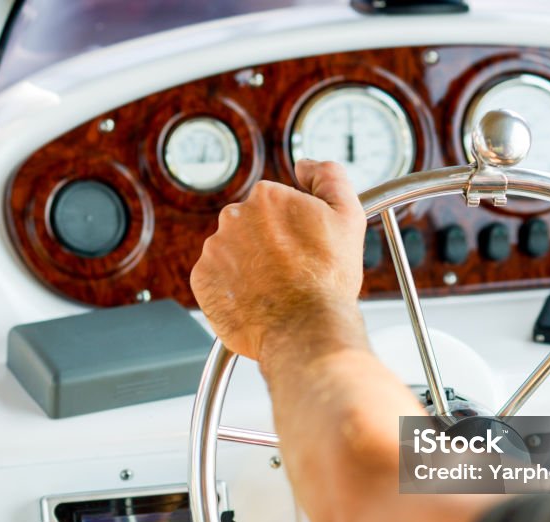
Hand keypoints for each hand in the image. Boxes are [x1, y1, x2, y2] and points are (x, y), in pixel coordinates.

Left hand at [191, 160, 366, 359]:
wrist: (306, 328)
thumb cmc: (329, 278)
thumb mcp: (347, 215)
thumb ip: (328, 177)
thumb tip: (305, 164)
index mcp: (266, 196)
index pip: (275, 207)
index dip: (293, 230)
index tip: (303, 250)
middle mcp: (233, 217)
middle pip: (251, 227)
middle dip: (268, 246)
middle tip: (291, 272)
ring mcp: (214, 249)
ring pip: (233, 253)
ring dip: (249, 267)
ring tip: (275, 290)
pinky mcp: (202, 280)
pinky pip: (216, 279)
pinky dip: (233, 289)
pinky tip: (257, 301)